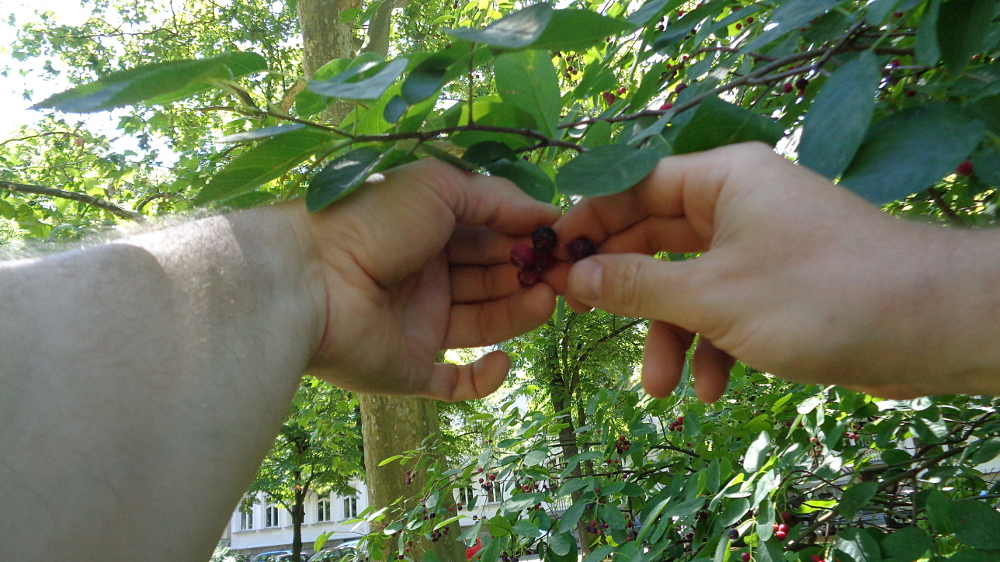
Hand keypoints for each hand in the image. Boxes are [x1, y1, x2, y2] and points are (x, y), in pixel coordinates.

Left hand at [297, 158, 559, 400]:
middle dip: (530, 274)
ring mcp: (419, 325)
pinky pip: (456, 382)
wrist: (311, 280)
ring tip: (548, 301)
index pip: (491, 235)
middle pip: (492, 278)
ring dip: (519, 314)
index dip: (528, 238)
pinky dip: (485, 378)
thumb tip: (548, 213)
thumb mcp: (439, 187)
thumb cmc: (374, 221)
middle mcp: (426, 276)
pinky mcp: (410, 370)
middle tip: (567, 275)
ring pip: (483, 325)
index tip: (566, 242)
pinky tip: (504, 361)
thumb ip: (496, 197)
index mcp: (429, 230)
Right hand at [554, 142, 989, 400]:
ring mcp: (760, 248)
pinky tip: (715, 390)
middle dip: (627, 293)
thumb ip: (634, 286)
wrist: (926, 328)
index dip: (588, 225)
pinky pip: (726, 310)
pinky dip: (715, 347)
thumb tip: (570, 277)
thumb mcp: (709, 296)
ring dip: (670, 336)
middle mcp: (738, 205)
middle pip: (657, 241)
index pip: (633, 189)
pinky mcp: (780, 288)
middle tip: (581, 322)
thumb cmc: (811, 295)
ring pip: (690, 286)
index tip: (549, 263)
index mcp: (720, 180)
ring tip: (660, 389)